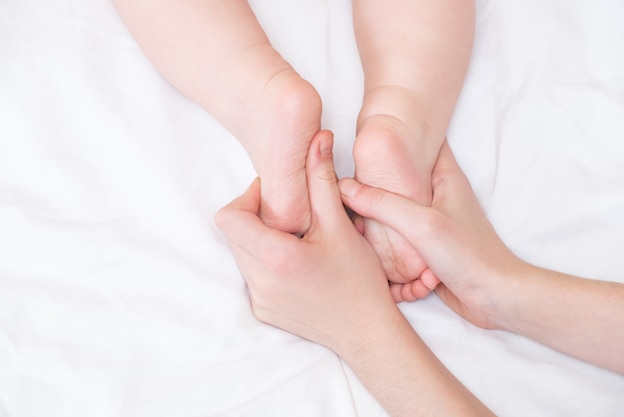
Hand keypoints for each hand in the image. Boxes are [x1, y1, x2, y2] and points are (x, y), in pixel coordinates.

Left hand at [215, 131, 397, 354]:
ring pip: (240, 254)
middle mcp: (260, 282)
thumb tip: (318, 138)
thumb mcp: (341, 226)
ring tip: (296, 239)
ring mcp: (259, 300)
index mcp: (276, 258)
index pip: (228, 217)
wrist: (367, 331)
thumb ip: (322, 179)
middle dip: (254, 217)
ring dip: (259, 239)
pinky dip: (265, 262)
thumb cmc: (359, 279)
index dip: (247, 199)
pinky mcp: (263, 311)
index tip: (276, 196)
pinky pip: (251, 276)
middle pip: (232, 234)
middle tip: (290, 216)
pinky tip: (296, 264)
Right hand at [340, 140, 524, 328]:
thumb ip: (381, 203)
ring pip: (397, 212)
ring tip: (363, 234)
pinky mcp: (429, 246)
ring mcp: (434, 221)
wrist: (494, 297)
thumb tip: (344, 188)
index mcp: (445, 177)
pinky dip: (392, 250)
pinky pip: (401, 240)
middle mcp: (439, 195)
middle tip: (350, 193)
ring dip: (380, 225)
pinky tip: (384, 259)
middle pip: (401, 179)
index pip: (421, 141)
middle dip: (376, 186)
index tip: (368, 139)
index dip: (397, 136)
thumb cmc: (467, 255)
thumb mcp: (420, 224)